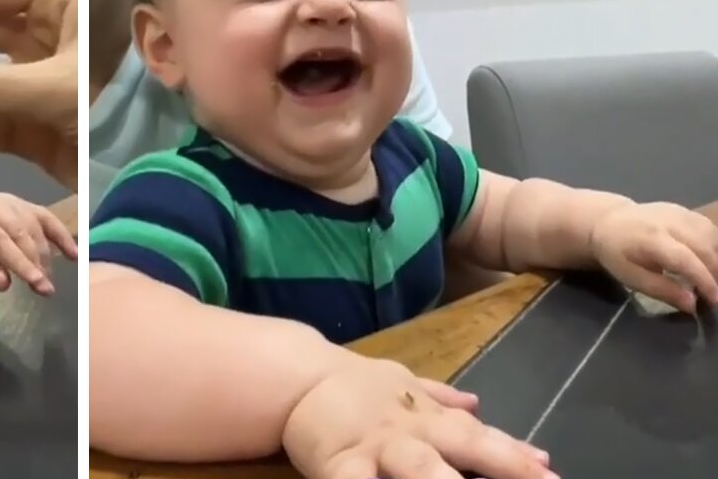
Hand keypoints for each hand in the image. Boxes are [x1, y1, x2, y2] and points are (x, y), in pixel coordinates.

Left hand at [0, 192, 78, 294]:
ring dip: (46, 254)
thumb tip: (7, 284)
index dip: (21, 263)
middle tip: (45, 290)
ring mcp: (11, 201)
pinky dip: (61, 235)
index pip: (0, 241)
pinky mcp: (23, 204)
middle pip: (21, 233)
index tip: (39, 285)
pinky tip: (74, 255)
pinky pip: (46, 218)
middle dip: (36, 262)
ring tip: (48, 280)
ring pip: (36, 225)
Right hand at [283, 356, 552, 478]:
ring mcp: (377, 448)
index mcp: (429, 417)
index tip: (551, 471)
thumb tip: (481, 405)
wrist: (297, 378)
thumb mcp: (400, 383)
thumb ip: (440, 398)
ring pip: (418, 469)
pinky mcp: (340, 465)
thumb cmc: (353, 386)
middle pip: (465, 446)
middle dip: (505, 466)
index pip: (483, 437)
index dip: (517, 456)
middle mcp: (412, 432)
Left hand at [590, 201, 717, 311]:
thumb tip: (692, 305)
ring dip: (717, 259)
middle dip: (715, 273)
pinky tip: (708, 259)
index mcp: (650, 239)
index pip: (684, 259)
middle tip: (714, 294)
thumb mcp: (630, 276)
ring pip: (712, 236)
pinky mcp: (685, 210)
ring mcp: (679, 212)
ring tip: (711, 279)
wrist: (609, 221)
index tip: (714, 300)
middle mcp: (668, 222)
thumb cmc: (617, 253)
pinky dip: (714, 246)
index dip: (703, 280)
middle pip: (704, 248)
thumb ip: (661, 290)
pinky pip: (709, 228)